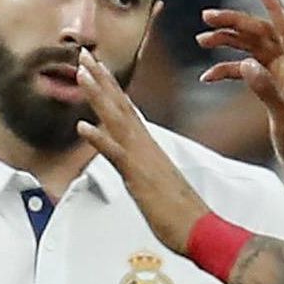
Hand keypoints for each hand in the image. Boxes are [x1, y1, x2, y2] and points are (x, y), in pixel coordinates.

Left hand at [70, 53, 210, 251]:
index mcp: (149, 146)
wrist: (202, 230)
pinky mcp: (138, 176)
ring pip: (116, 119)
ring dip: (97, 95)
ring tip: (81, 72)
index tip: (96, 67)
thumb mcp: (157, 183)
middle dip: (101, 78)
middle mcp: (145, 145)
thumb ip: (145, 168)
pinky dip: (98, 138)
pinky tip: (82, 126)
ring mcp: (142, 158)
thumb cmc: (182, 212)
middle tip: (84, 53)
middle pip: (120, 104)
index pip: (127, 109)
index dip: (110, 86)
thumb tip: (134, 162)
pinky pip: (115, 154)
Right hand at [199, 0, 283, 195]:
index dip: (273, 6)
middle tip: (206, 17)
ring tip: (201, 41)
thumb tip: (246, 65)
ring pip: (253, 50)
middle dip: (235, 23)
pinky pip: (249, 72)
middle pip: (262, 35)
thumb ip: (266, 92)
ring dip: (229, 44)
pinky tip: (208, 78)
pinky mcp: (276, 91)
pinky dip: (229, 71)